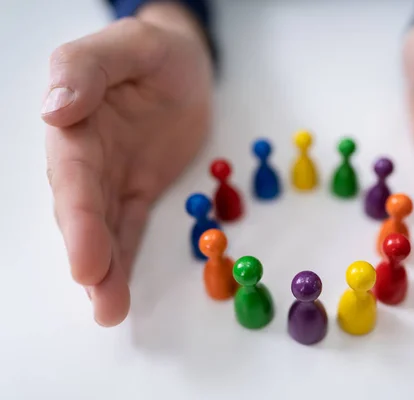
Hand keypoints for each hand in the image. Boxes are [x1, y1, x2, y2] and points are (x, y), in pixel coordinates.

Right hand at [43, 3, 212, 326]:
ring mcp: (112, 176)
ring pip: (103, 226)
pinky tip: (118, 290)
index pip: (73, 174)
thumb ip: (89, 69)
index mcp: (78, 121)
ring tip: (109, 309)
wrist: (186, 69)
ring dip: (104, 269)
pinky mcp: (137, 189)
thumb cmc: (157, 52)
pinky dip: (124, 258)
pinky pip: (129, 226)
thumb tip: (56, 108)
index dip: (78, 218)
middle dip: (89, 254)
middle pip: (83, 209)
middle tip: (100, 296)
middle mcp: (88, 155)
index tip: (85, 261)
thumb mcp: (130, 44)